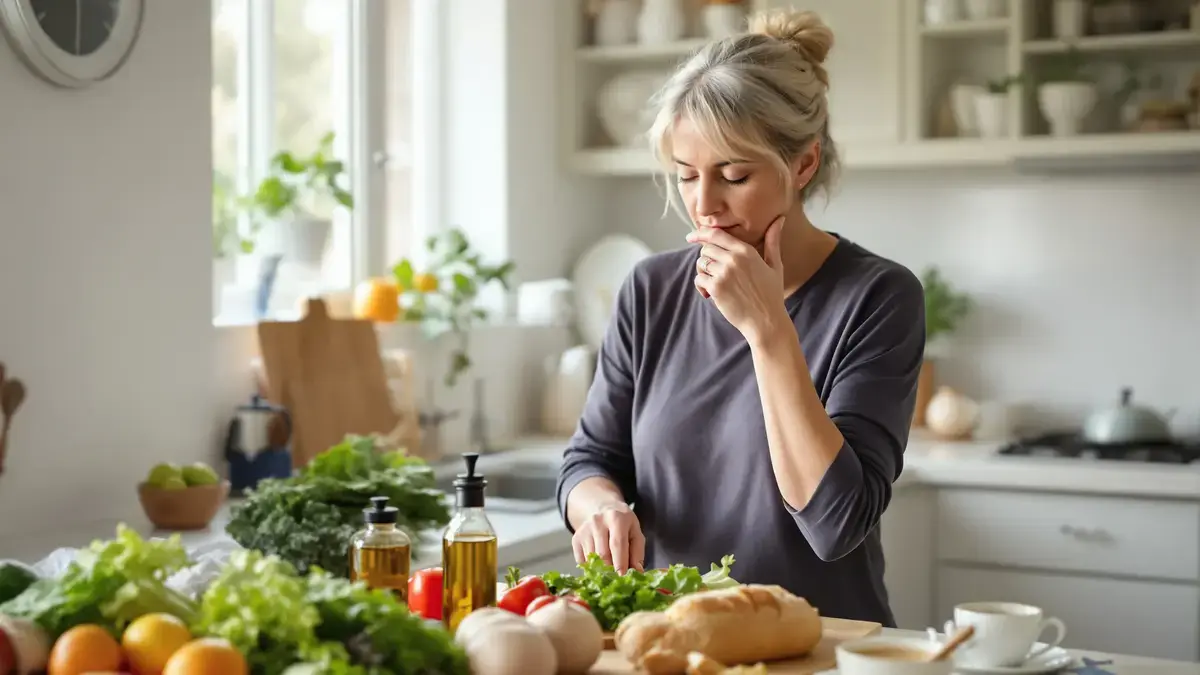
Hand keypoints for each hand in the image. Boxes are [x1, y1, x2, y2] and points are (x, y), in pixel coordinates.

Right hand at [572, 502, 644, 573]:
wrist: (602, 508)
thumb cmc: (623, 524)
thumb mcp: (635, 532)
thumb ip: (637, 552)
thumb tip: (637, 572)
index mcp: (616, 518)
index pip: (617, 544)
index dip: (620, 562)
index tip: (622, 576)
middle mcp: (598, 521)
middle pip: (602, 553)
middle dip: (611, 568)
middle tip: (617, 575)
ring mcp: (585, 529)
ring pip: (591, 558)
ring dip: (601, 568)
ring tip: (609, 567)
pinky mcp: (576, 538)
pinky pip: (582, 560)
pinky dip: (591, 566)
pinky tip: (598, 562)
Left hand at [687, 216, 787, 341]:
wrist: (766, 321)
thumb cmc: (771, 294)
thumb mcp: (775, 265)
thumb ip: (772, 241)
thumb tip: (779, 220)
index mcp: (746, 251)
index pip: (716, 235)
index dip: (700, 233)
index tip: (691, 236)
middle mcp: (733, 259)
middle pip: (706, 248)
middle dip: (707, 258)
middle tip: (715, 272)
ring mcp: (724, 273)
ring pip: (701, 263)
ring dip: (704, 272)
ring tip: (715, 283)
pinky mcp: (716, 288)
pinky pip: (699, 279)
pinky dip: (701, 286)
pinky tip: (711, 294)